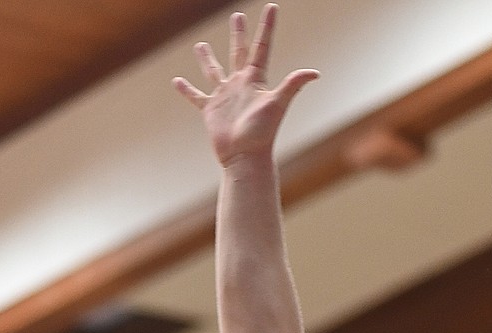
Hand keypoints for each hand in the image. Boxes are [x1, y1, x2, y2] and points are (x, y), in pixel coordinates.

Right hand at [174, 6, 317, 166]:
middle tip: (237, 15)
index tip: (272, 7)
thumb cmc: (262, 133)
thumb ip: (293, 85)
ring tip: (200, 45)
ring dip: (207, 58)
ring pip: (214, 71)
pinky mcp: (211, 110)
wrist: (245, 158)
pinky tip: (177, 81)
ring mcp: (224, 96)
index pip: (262, 47)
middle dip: (238, 33)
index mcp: (255, 80)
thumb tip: (315, 73)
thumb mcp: (277, 104)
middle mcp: (240, 84)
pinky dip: (186, 90)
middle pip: (239, 52)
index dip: (267, 27)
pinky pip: (196, 97)